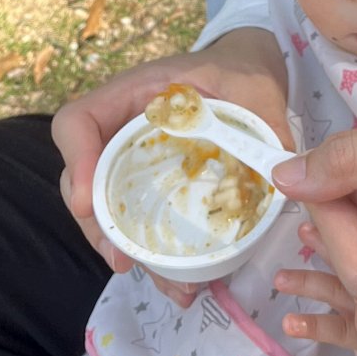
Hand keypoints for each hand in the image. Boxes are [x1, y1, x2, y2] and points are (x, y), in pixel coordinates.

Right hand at [51, 27, 288, 304]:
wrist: (245, 72)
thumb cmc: (240, 70)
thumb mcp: (254, 85)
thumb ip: (265, 119)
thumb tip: (280, 175)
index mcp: (133, 94)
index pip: (78, 123)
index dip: (76, 161)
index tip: (88, 203)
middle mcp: (121, 130)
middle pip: (83, 179)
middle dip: (97, 225)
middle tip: (122, 259)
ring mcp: (134, 162)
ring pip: (108, 210)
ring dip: (128, 251)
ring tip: (170, 285)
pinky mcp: (154, 187)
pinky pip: (140, 222)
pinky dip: (155, 255)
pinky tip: (183, 283)